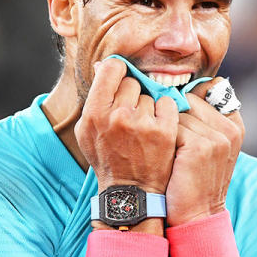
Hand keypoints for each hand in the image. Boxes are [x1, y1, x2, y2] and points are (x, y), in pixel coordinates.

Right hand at [75, 57, 178, 195]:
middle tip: (132, 116)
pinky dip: (166, 112)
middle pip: (132, 82)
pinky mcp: (164, 130)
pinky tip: (159, 127)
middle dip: (133, 95)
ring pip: (150, 95)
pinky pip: (168, 103)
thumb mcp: (88, 130)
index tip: (121, 80)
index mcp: (95, 112)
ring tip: (143, 128)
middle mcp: (119, 115)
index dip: (118, 71)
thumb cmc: (108, 158)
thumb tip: (103, 66)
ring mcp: (143, 123)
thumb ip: (96, 98)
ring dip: (149, 107)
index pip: (111, 68)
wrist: (130, 190)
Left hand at [165, 77, 244, 226]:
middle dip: (174, 115)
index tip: (181, 119)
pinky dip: (162, 140)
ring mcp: (217, 138)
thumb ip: (203, 119)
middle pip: (189, 100)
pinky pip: (171, 127)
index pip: (210, 89)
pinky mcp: (200, 146)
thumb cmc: (194, 177)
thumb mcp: (208, 147)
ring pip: (177, 113)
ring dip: (166, 129)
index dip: (190, 100)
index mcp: (235, 125)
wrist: (196, 214)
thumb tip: (179, 89)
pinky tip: (166, 158)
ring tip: (169, 152)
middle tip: (170, 140)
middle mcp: (230, 129)